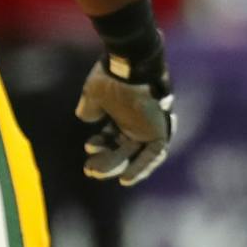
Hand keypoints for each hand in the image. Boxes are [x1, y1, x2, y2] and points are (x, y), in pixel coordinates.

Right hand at [75, 46, 173, 185]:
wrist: (128, 66)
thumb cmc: (111, 77)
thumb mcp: (94, 94)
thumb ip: (90, 107)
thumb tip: (86, 117)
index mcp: (121, 113)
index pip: (110, 138)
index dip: (99, 146)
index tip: (89, 148)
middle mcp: (136, 122)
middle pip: (122, 149)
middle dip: (105, 161)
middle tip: (89, 170)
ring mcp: (149, 127)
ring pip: (134, 154)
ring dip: (117, 165)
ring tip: (97, 172)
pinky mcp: (161, 131)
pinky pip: (154, 155)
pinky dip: (141, 168)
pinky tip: (125, 180)